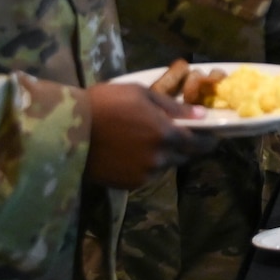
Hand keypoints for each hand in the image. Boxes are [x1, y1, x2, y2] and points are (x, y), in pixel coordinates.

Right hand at [85, 83, 213, 188]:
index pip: (199, 144)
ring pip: (164, 167)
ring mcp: (143, 174)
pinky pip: (145, 176)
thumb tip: (201, 116)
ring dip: (164, 156)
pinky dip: (145, 166)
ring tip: (148, 143)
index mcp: (166, 134)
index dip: (209, 141)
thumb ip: (173, 107)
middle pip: (183, 157)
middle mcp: (159, 158)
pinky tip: (132, 154)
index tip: (213, 137)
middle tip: (178, 137)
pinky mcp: (127, 185)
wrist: (66, 129)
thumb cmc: (105, 103)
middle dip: (185, 147)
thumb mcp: (141, 94)